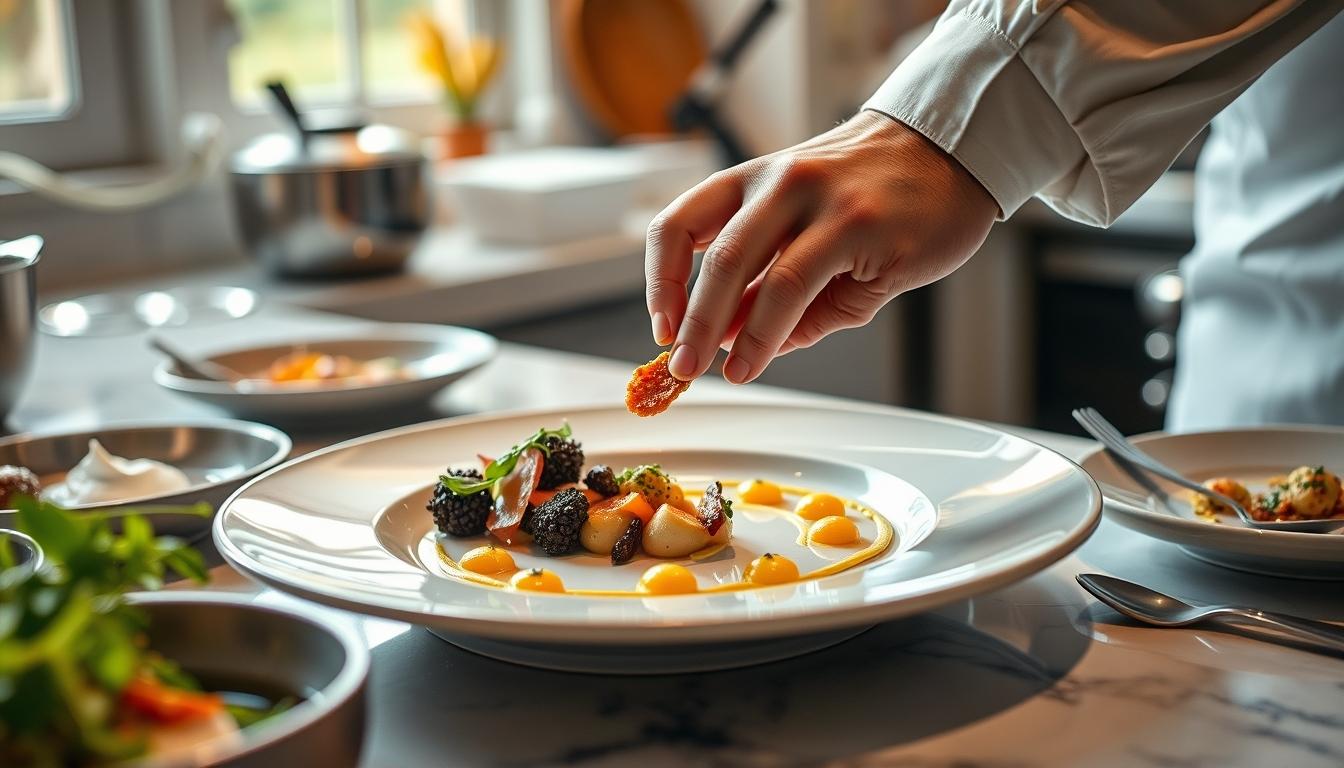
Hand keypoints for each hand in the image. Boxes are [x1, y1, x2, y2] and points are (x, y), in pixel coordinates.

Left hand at [645, 111, 997, 382]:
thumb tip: (733, 341)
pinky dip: (775, 331)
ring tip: (725, 373)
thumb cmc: (876, 193)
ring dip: (732, 334)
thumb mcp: (810, 231)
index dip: (663, 280)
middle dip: (692, 321)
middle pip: (717, 256)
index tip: (662, 326)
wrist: (950, 152)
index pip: (680, 224)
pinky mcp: (863, 226)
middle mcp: (780, 182)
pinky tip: (767, 355)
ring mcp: (822, 201)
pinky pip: (804, 286)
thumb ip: (771, 286)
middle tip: (681, 366)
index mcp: (753, 179)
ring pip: (760, 274)